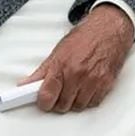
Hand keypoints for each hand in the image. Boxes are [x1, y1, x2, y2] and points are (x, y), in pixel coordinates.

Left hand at [19, 3, 133, 112]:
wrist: (109, 29)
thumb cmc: (85, 37)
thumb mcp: (58, 51)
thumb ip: (42, 71)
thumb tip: (25, 85)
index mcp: (62, 66)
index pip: (47, 96)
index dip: (43, 102)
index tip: (43, 100)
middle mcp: (77, 74)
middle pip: (62, 105)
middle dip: (59, 101)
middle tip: (60, 92)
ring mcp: (93, 80)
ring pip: (78, 106)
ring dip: (74, 101)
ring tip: (74, 88)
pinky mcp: (106, 83)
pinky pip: (93, 103)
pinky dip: (89, 99)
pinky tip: (86, 88)